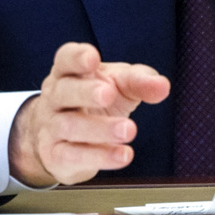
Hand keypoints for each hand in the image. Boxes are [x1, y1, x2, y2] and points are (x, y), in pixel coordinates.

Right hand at [8, 42, 170, 186]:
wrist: (68, 139)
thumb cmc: (95, 101)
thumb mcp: (120, 84)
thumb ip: (140, 81)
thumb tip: (162, 86)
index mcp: (68, 71)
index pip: (66, 58)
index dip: (77, 57)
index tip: (93, 58)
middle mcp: (55, 96)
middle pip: (64, 91)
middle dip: (86, 92)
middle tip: (108, 94)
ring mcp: (52, 126)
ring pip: (70, 126)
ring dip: (100, 128)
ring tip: (129, 130)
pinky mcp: (56, 155)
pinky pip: (73, 156)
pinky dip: (100, 157)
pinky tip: (123, 155)